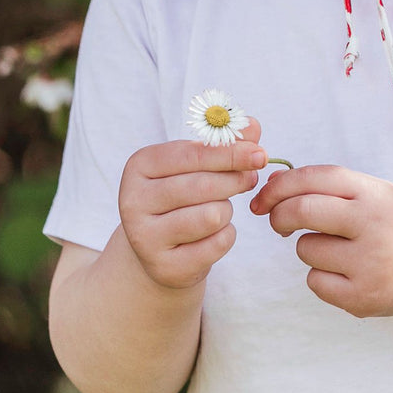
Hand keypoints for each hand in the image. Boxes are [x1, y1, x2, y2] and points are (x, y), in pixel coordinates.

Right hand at [118, 118, 265, 290]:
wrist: (160, 248)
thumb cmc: (181, 195)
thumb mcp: (196, 165)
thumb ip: (224, 143)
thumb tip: (253, 125)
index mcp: (139, 166)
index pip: (191, 154)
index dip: (230, 153)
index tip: (260, 154)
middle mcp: (133, 201)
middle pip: (202, 186)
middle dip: (235, 180)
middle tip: (250, 178)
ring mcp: (144, 237)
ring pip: (212, 216)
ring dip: (227, 210)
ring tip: (219, 209)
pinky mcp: (164, 267)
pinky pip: (216, 244)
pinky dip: (226, 236)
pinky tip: (214, 233)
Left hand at [249, 165, 392, 319]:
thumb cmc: (389, 222)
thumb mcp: (370, 192)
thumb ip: (325, 186)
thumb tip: (272, 186)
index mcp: (374, 193)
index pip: (315, 178)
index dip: (280, 185)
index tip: (263, 197)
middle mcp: (373, 224)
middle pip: (303, 211)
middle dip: (279, 215)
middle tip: (278, 222)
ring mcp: (369, 263)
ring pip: (306, 249)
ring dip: (308, 247)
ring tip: (336, 250)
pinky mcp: (362, 297)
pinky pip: (314, 281)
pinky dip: (320, 276)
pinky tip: (344, 273)